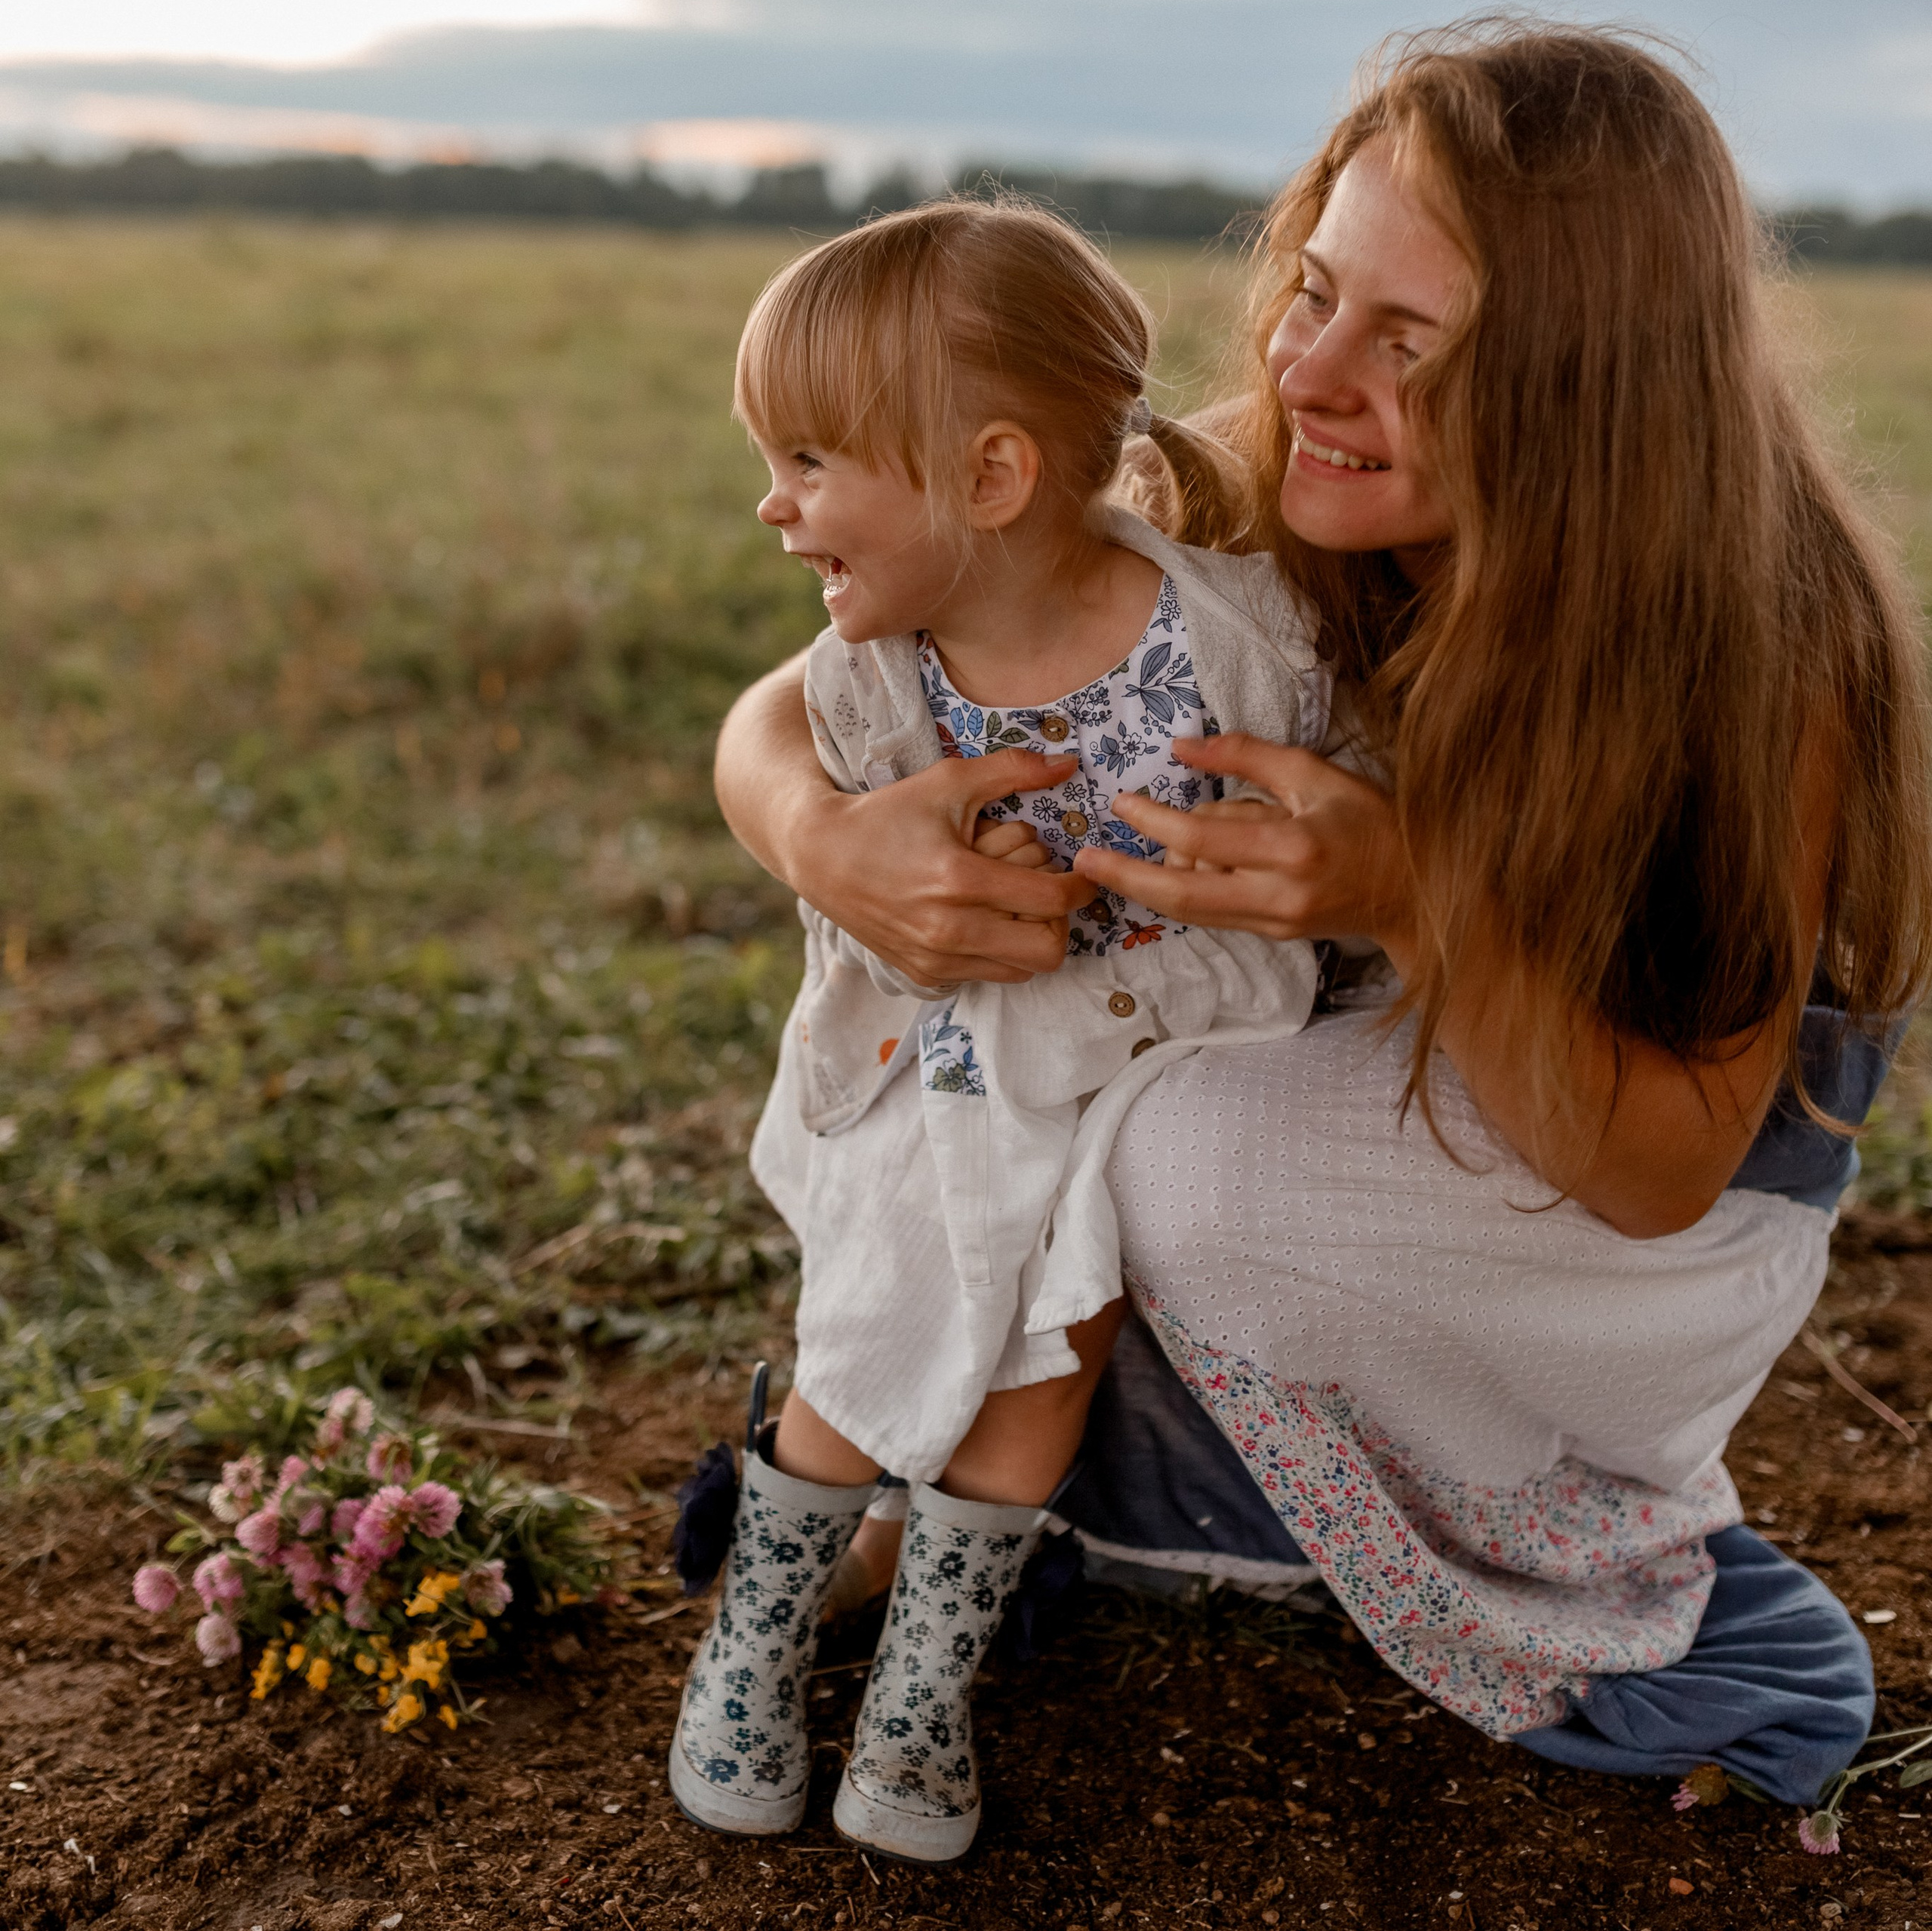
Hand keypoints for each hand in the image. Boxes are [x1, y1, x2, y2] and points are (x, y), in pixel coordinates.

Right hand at [793, 748, 1090, 983]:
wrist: (823, 855)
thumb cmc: (889, 813)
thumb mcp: (950, 781)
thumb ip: (1014, 771)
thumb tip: (1069, 763)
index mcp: (959, 879)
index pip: (1052, 900)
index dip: (1080, 885)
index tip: (1082, 873)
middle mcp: (949, 929)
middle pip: (1048, 950)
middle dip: (1059, 921)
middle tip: (1046, 893)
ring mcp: (936, 958)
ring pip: (1022, 970)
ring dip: (1030, 938)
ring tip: (1014, 905)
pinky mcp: (924, 974)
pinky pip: (987, 975)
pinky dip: (997, 952)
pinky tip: (983, 919)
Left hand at [1070, 734, 1413, 952]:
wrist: (1413, 891)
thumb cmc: (1369, 821)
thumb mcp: (1314, 773)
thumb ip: (1246, 757)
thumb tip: (1181, 748)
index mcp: (1292, 847)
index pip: (1205, 837)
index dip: (1156, 821)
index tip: (1121, 804)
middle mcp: (1279, 894)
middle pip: (1183, 894)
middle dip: (1128, 878)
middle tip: (1084, 861)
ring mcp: (1274, 922)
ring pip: (1192, 909)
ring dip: (1156, 881)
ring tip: (1147, 849)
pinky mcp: (1271, 936)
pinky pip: (1212, 914)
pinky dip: (1186, 890)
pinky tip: (1173, 868)